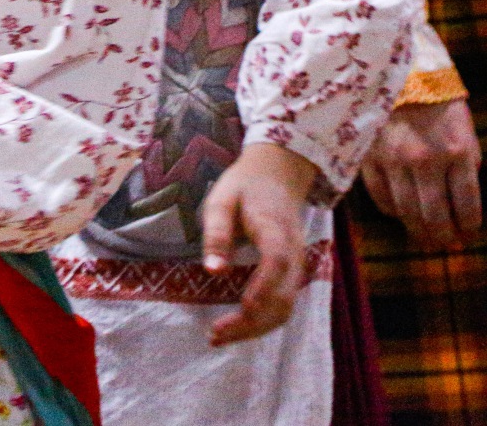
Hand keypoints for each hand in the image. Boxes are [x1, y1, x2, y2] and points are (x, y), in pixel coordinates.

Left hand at [200, 142, 319, 345]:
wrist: (278, 174)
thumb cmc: (244, 185)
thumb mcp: (220, 200)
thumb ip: (217, 234)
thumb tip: (213, 272)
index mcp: (275, 230)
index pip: (275, 265)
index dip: (262, 290)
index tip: (240, 311)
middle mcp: (293, 253)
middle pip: (282, 297)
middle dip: (251, 322)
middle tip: (215, 336)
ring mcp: (297, 265)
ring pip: (286, 307)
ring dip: (257, 328)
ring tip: (222, 337)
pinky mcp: (293, 272)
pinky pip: (285, 303)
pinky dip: (265, 321)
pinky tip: (240, 326)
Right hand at [363, 99, 482, 250]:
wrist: (401, 76)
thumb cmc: (440, 107)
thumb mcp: (465, 135)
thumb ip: (465, 168)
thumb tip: (461, 206)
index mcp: (457, 152)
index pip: (467, 205)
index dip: (469, 226)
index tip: (469, 235)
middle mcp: (425, 160)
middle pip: (435, 215)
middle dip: (445, 237)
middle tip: (448, 245)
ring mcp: (394, 159)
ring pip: (407, 211)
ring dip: (419, 232)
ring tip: (427, 240)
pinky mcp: (370, 157)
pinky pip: (381, 196)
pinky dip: (392, 211)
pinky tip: (401, 214)